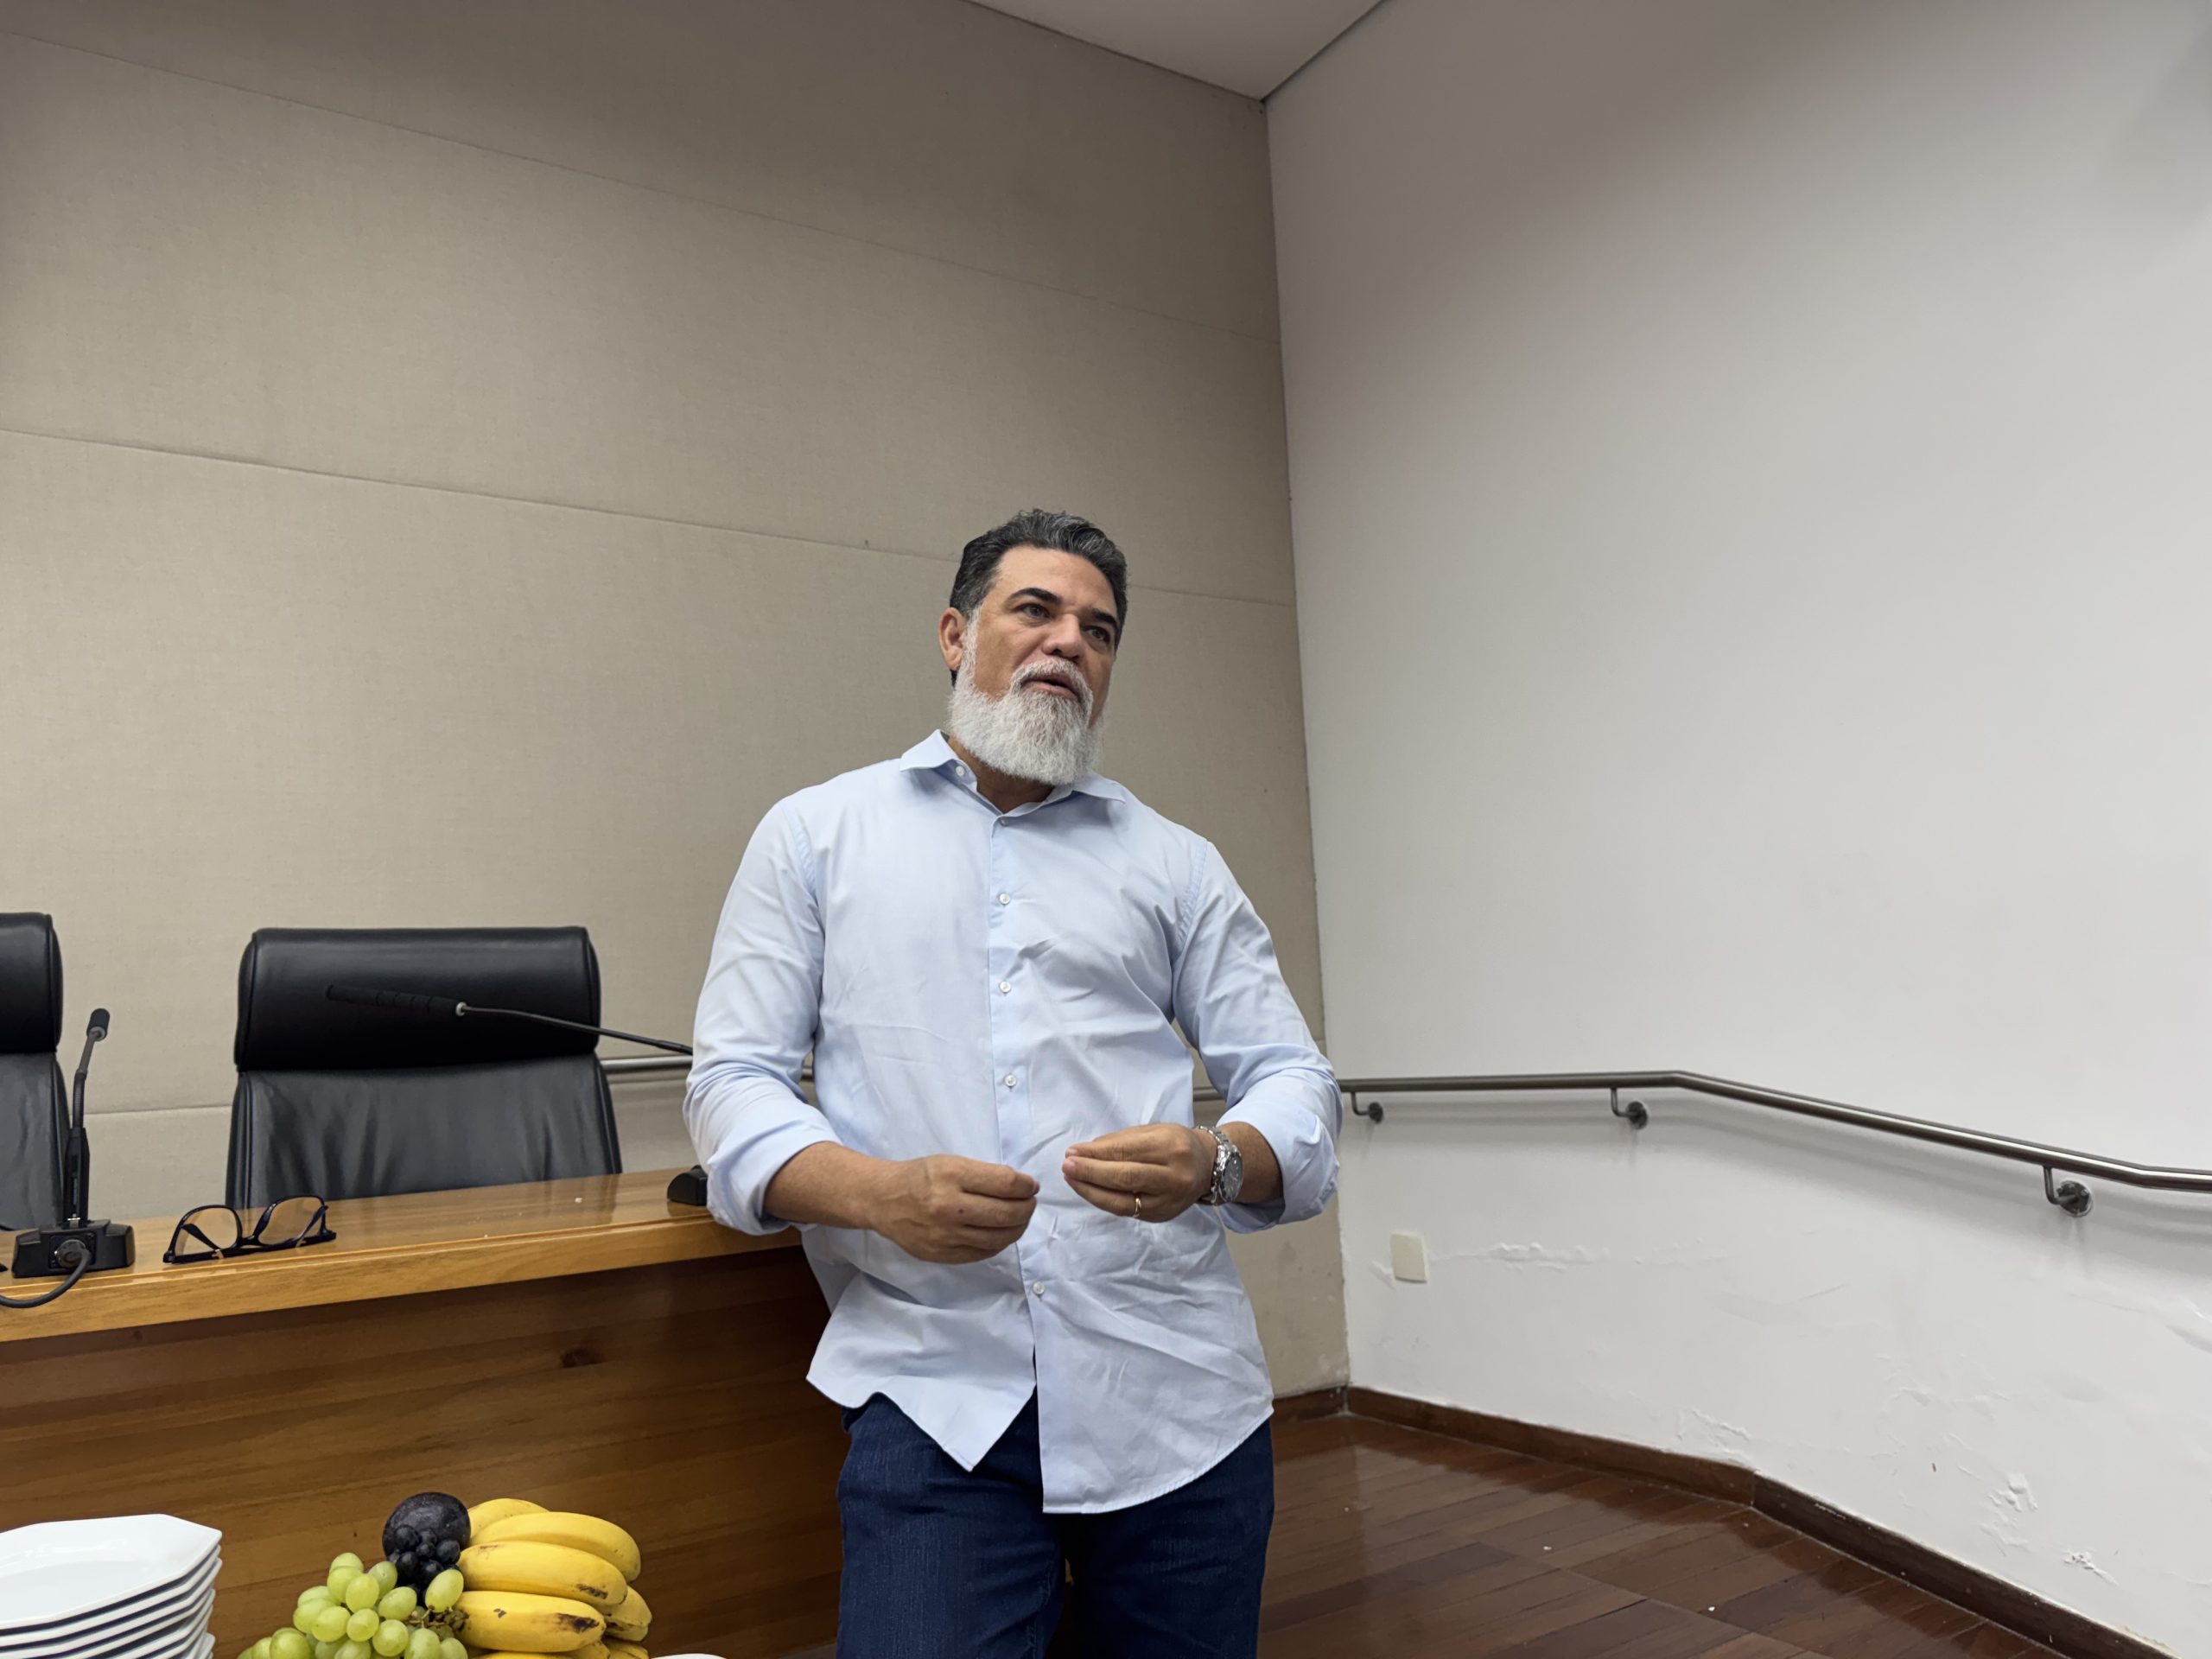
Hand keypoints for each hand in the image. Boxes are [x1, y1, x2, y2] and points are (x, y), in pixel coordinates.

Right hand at [866, 1155, 1037, 1262]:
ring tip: (1020, 1219)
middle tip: (1030, 1203)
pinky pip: (983, 1253)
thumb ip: (984, 1175)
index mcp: (952, 1175)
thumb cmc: (921, 1176)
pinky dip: (999, 1243)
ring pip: (998, 1238)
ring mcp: (945, 1235)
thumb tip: (1021, 1188)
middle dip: (1027, 1208)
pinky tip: (1001, 1233)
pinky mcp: (941, 1255)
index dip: (1026, 1186)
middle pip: (1006, 1213)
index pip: (1005, 1183)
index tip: (1031, 1186)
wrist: (883, 1200)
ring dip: (1018, 1228)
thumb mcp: (951, 1162)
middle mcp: (949, 1206)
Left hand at [1063, 1125, 1211, 1223]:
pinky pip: (1126, 1211)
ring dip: (1091, 1191)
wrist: (1208, 1167)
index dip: (1096, 1153)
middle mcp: (1173, 1176)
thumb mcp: (1153, 1131)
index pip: (1127, 1152)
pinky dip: (1104, 1201)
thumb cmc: (1175, 1143)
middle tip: (1067, 1166)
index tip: (1072, 1151)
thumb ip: (1120, 1141)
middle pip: (1125, 1177)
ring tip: (1072, 1180)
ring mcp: (1168, 1201)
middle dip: (1091, 1172)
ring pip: (1123, 1201)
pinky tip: (1089, 1191)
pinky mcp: (1162, 1216)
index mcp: (1171, 1147)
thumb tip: (1084, 1152)